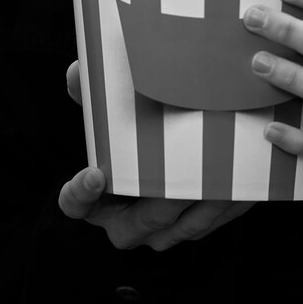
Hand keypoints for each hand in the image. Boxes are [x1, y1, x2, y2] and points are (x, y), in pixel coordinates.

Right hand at [61, 62, 254, 249]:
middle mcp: (124, 220)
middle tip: (172, 180)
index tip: (96, 173)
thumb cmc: (137, 128)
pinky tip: (227, 184)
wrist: (182, 146)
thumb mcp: (115, 108)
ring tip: (208, 180)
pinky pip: (202, 226)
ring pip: (170, 231)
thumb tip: (75, 72)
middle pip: (131, 227)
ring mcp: (157, 230)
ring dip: (189, 209)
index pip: (75, 204)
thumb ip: (94, 91)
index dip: (80, 194)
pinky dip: (215, 209)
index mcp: (95, 195)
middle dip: (152, 208)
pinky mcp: (191, 228)